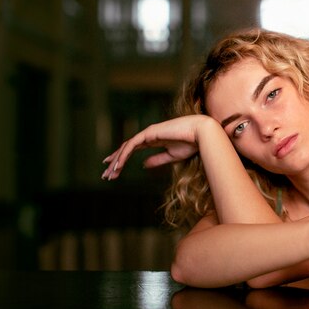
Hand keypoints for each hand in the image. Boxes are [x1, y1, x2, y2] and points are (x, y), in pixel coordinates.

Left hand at [101, 115, 215, 179]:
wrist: (202, 134)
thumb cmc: (192, 143)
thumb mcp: (172, 156)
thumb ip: (157, 160)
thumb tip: (143, 165)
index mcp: (153, 139)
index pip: (132, 148)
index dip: (121, 158)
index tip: (112, 168)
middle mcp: (148, 135)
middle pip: (126, 148)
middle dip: (115, 162)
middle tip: (106, 175)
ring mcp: (148, 133)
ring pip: (126, 147)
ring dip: (116, 161)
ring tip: (109, 174)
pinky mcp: (149, 133)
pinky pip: (131, 145)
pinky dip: (123, 156)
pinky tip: (118, 166)